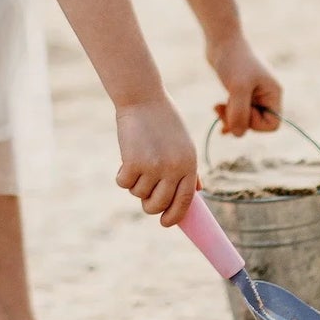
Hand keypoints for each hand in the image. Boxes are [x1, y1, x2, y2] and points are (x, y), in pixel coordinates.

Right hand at [114, 94, 198, 226]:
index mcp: (190, 164)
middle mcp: (174, 168)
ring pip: (138, 193)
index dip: (174, 216)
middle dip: (149, 205)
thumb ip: (189, 168)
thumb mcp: (184, 142)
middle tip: (144, 193)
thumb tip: (197, 191)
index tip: (165, 222)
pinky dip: (122, 175)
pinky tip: (126, 158)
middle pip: (158, 204)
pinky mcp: (133, 163)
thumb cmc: (164, 119)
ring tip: (137, 160)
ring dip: (134, 182)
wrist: (143, 97)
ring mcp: (154, 167)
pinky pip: (124, 183)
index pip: (185, 201)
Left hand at [207, 32, 282, 136]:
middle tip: (221, 110)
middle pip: (257, 123)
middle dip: (239, 120)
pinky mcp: (241, 90)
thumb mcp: (237, 88)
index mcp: (273, 93)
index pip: (272, 125)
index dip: (254, 125)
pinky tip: (217, 109)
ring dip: (230, 117)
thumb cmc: (233, 61)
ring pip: (245, 118)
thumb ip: (239, 113)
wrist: (221, 39)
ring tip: (217, 108)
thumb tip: (237, 134)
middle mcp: (267, 94)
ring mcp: (254, 93)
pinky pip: (238, 110)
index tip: (239, 112)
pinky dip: (227, 113)